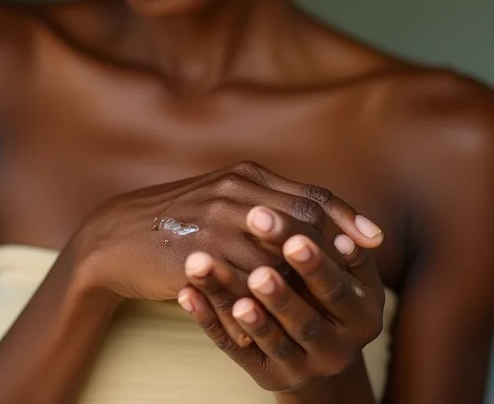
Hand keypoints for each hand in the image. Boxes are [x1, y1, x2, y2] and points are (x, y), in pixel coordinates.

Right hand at [73, 161, 383, 302]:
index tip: (374, 239)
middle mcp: (234, 192)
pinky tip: (277, 317)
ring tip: (329, 300)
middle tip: (363, 268)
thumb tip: (309, 220)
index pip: (308, 193)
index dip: (345, 215)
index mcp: (246, 176)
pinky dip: (262, 300)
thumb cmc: (179, 219)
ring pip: (274, 252)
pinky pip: (240, 280)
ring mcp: (215, 220)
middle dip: (334, 245)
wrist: (119, 234)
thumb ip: (262, 202)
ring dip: (302, 278)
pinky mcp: (195, 250)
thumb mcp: (222, 198)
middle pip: (300, 218)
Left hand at [177, 205, 383, 392]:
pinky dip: (208, 320)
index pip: (335, 287)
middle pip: (303, 320)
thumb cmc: (329, 285)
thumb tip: (344, 230)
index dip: (315, 263)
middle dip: (280, 294)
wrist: (318, 341)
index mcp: (362, 316)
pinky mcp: (267, 374)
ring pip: (268, 339)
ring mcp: (301, 366)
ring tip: (214, 277)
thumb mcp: (348, 268)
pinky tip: (186, 293)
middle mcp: (336, 350)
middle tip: (257, 269)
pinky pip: (233, 348)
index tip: (292, 239)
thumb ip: (343, 246)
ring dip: (239, 307)